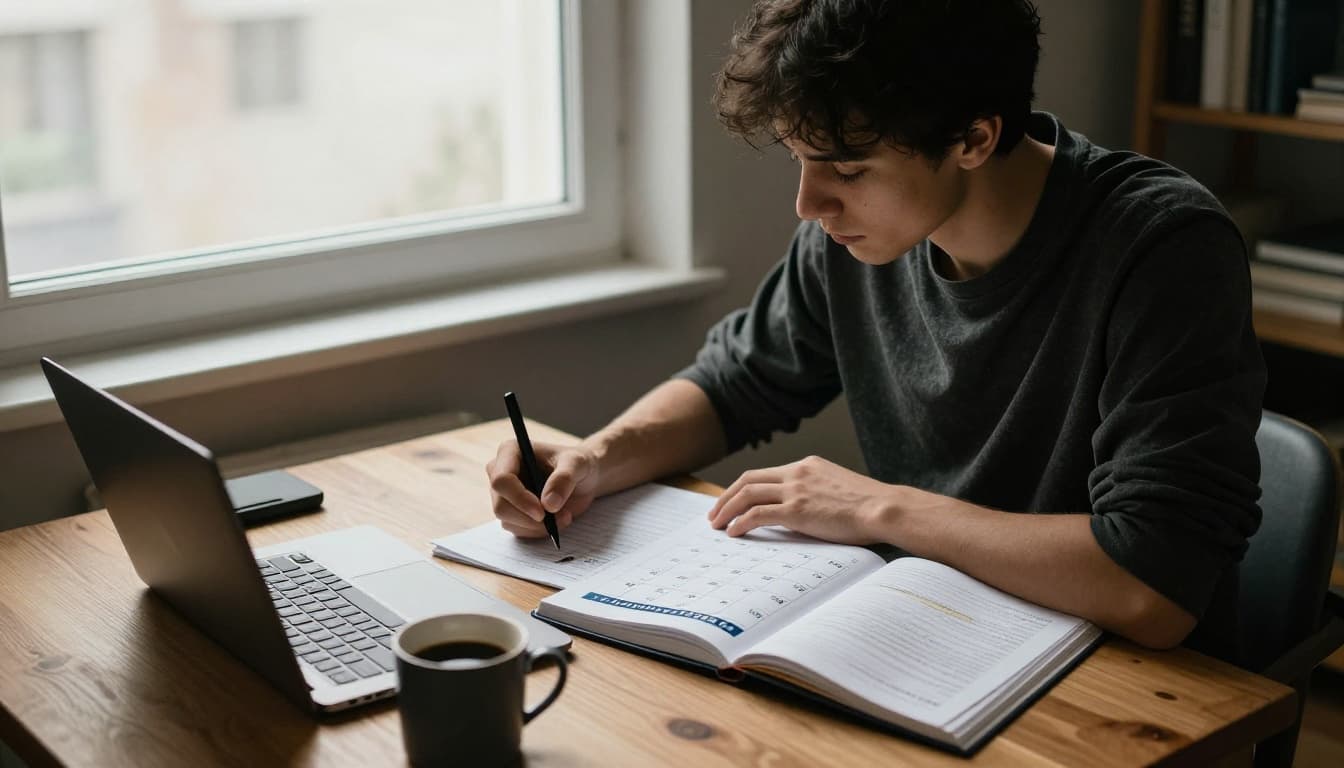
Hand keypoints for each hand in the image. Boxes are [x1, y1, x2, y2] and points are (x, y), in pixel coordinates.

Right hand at [486, 441, 600, 538]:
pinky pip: (517, 529)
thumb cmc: (577, 464)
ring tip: (565, 515)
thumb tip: (549, 504)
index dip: (519, 499)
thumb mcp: (577, 464)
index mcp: (510, 451)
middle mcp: (500, 472)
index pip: (502, 480)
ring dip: (538, 526)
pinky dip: (538, 530)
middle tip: (561, 517)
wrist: (583, 478)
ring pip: (508, 521)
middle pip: (501, 505)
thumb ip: (564, 478)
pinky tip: (556, 521)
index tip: (542, 512)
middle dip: (530, 518)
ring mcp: (504, 494)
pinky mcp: (511, 511)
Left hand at [706, 456, 897, 544]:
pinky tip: (734, 532)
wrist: (884, 508)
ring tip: (717, 525)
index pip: (765, 473)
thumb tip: (803, 511)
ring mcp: (796, 490)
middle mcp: (797, 473)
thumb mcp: (839, 488)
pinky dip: (740, 522)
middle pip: (748, 480)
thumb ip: (817, 492)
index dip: (743, 488)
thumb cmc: (870, 506)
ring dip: (727, 510)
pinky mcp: (797, 510)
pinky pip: (757, 514)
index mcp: (807, 465)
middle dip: (726, 497)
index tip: (732, 501)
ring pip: (747, 494)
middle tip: (715, 514)